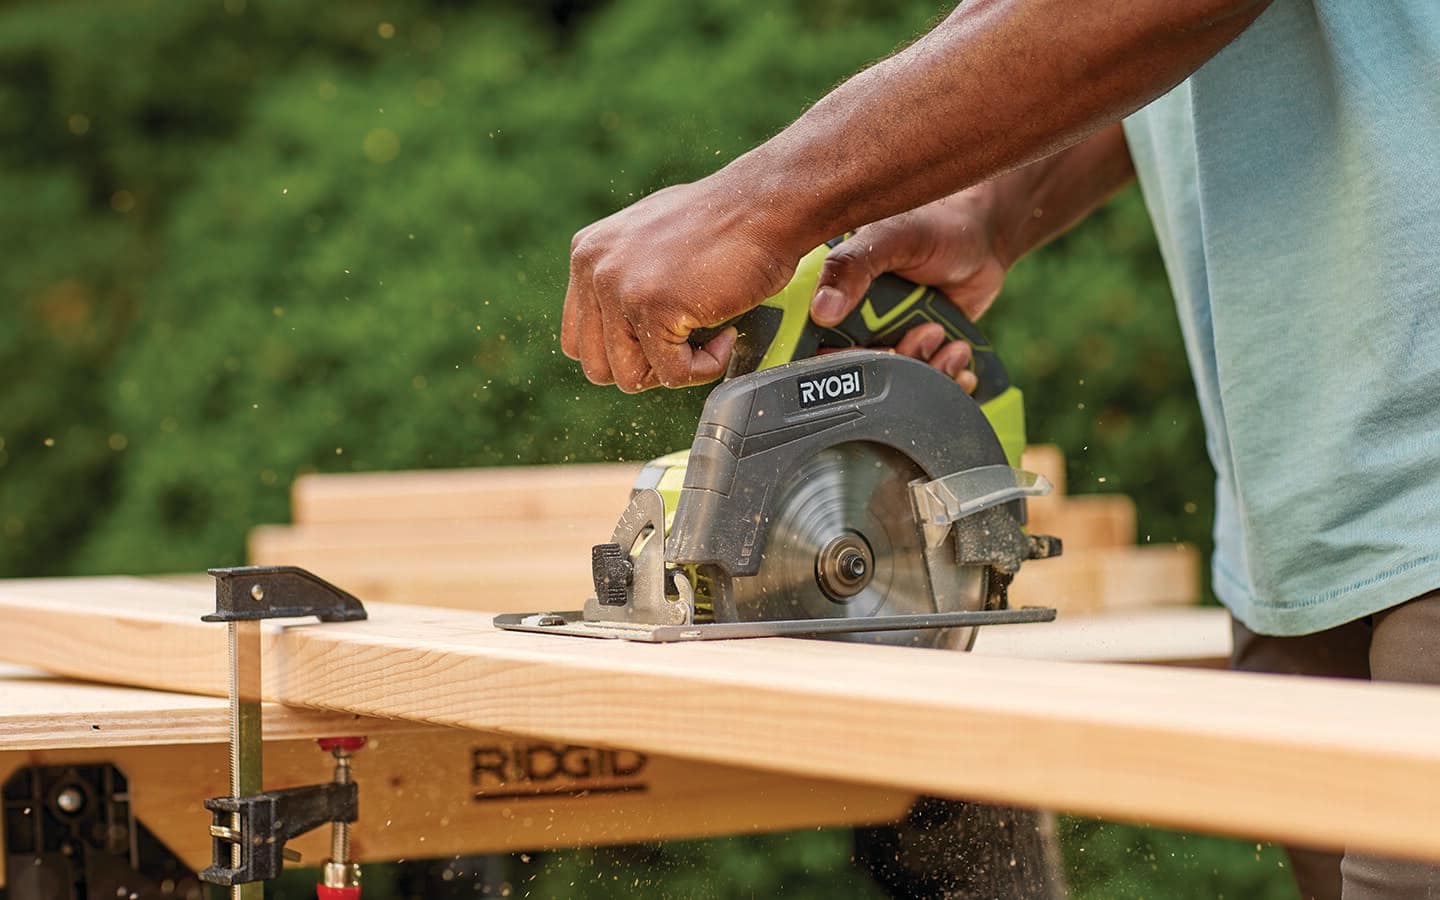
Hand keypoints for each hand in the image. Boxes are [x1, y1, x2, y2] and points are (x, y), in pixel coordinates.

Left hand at [562, 181, 799, 392]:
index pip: (578, 340)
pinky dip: (706, 367)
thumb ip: (626, 278)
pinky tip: (726, 335)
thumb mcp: (653, 242)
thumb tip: (624, 326)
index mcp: (587, 254)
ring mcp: (619, 288)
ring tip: (708, 338)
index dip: (624, 352)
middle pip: (598, 366)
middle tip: (686, 343)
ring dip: (675, 370)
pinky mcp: (652, 307)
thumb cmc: (726, 223)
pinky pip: (672, 374)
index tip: (663, 339)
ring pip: (629, 378)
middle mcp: (593, 269)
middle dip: (646, 367)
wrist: (765, 204)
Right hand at [809, 188, 1008, 392]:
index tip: (871, 352)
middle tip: (924, 333)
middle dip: (896, 364)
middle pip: (862, 372)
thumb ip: (852, 267)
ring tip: (941, 333)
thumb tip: (822, 311)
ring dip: (926, 367)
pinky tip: (957, 352)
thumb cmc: (933, 225)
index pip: (817, 344)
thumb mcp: (889, 238)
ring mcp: (890, 338)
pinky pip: (927, 380)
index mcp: (835, 294)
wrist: (982, 236)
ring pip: (899, 381)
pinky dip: (946, 375)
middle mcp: (858, 322)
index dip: (839, 360)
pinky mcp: (921, 350)